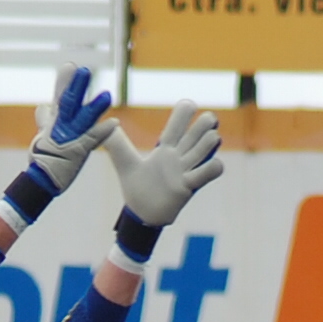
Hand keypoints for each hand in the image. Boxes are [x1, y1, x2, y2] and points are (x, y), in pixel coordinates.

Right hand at [27, 62, 117, 198]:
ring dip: (94, 107)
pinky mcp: (79, 150)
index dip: (65, 83)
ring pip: (83, 118)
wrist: (42, 180)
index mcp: (54, 121)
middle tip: (83, 71)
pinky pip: (93, 139)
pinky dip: (103, 131)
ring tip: (107, 96)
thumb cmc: (43, 158)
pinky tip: (115, 123)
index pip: (60, 97)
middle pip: (68, 102)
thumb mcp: (43, 135)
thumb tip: (42, 106)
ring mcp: (70, 138)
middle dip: (75, 87)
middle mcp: (61, 127)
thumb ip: (46, 119)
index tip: (69, 66)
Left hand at [102, 101, 223, 225]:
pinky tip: (212, 167)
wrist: (140, 215)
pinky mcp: (189, 186)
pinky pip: (210, 171)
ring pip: (209, 144)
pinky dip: (214, 167)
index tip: (189, 106)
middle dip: (207, 121)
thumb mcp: (125, 162)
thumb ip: (117, 143)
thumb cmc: (136, 188)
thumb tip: (108, 123)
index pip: (180, 120)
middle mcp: (179, 155)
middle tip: (207, 123)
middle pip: (200, 128)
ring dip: (210, 141)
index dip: (187, 109)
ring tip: (209, 142)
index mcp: (165, 146)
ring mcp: (186, 170)